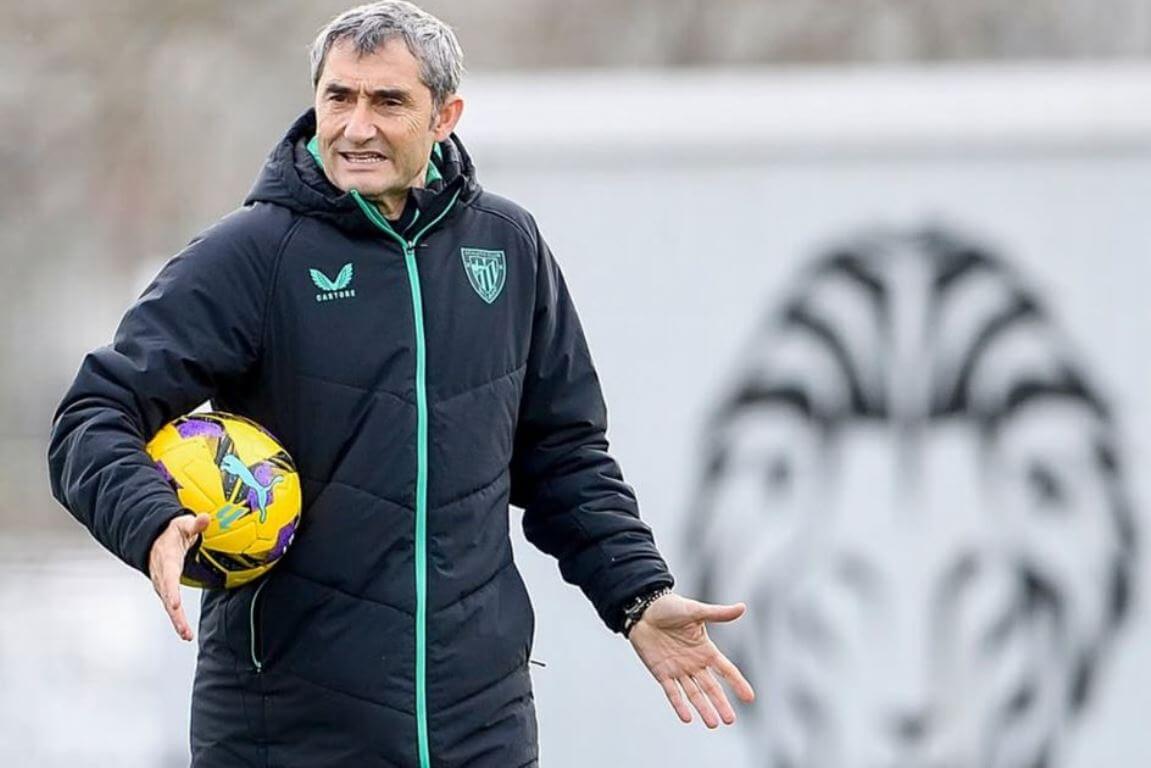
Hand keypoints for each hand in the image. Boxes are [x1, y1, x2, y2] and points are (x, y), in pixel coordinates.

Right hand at [148, 513, 208, 640]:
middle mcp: (162, 576)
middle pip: (167, 598)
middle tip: (183, 630)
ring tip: (186, 635)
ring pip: (168, 606)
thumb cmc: (172, 532)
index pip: (169, 577)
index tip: (174, 603)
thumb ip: (195, 524)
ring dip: (177, 621)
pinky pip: (171, 607)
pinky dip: (177, 620)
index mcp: (167, 561)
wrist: (154, 539)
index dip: (171, 591)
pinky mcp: (166, 591)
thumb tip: (205, 518)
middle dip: (175, 614)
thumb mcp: (183, 524)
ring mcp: (162, 585)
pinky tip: (185, 633)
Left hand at [627, 593, 755, 727]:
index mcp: (705, 650)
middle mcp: (694, 663)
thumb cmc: (669, 607)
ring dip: (703, 708)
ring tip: (713, 724)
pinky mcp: (661, 673)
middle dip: (721, 704)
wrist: (643, 610)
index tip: (749, 698)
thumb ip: (718, 614)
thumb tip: (742, 607)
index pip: (726, 669)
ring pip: (694, 694)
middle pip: (711, 687)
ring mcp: (678, 670)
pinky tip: (687, 718)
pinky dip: (679, 705)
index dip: (737, 683)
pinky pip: (672, 692)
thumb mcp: (695, 610)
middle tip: (730, 720)